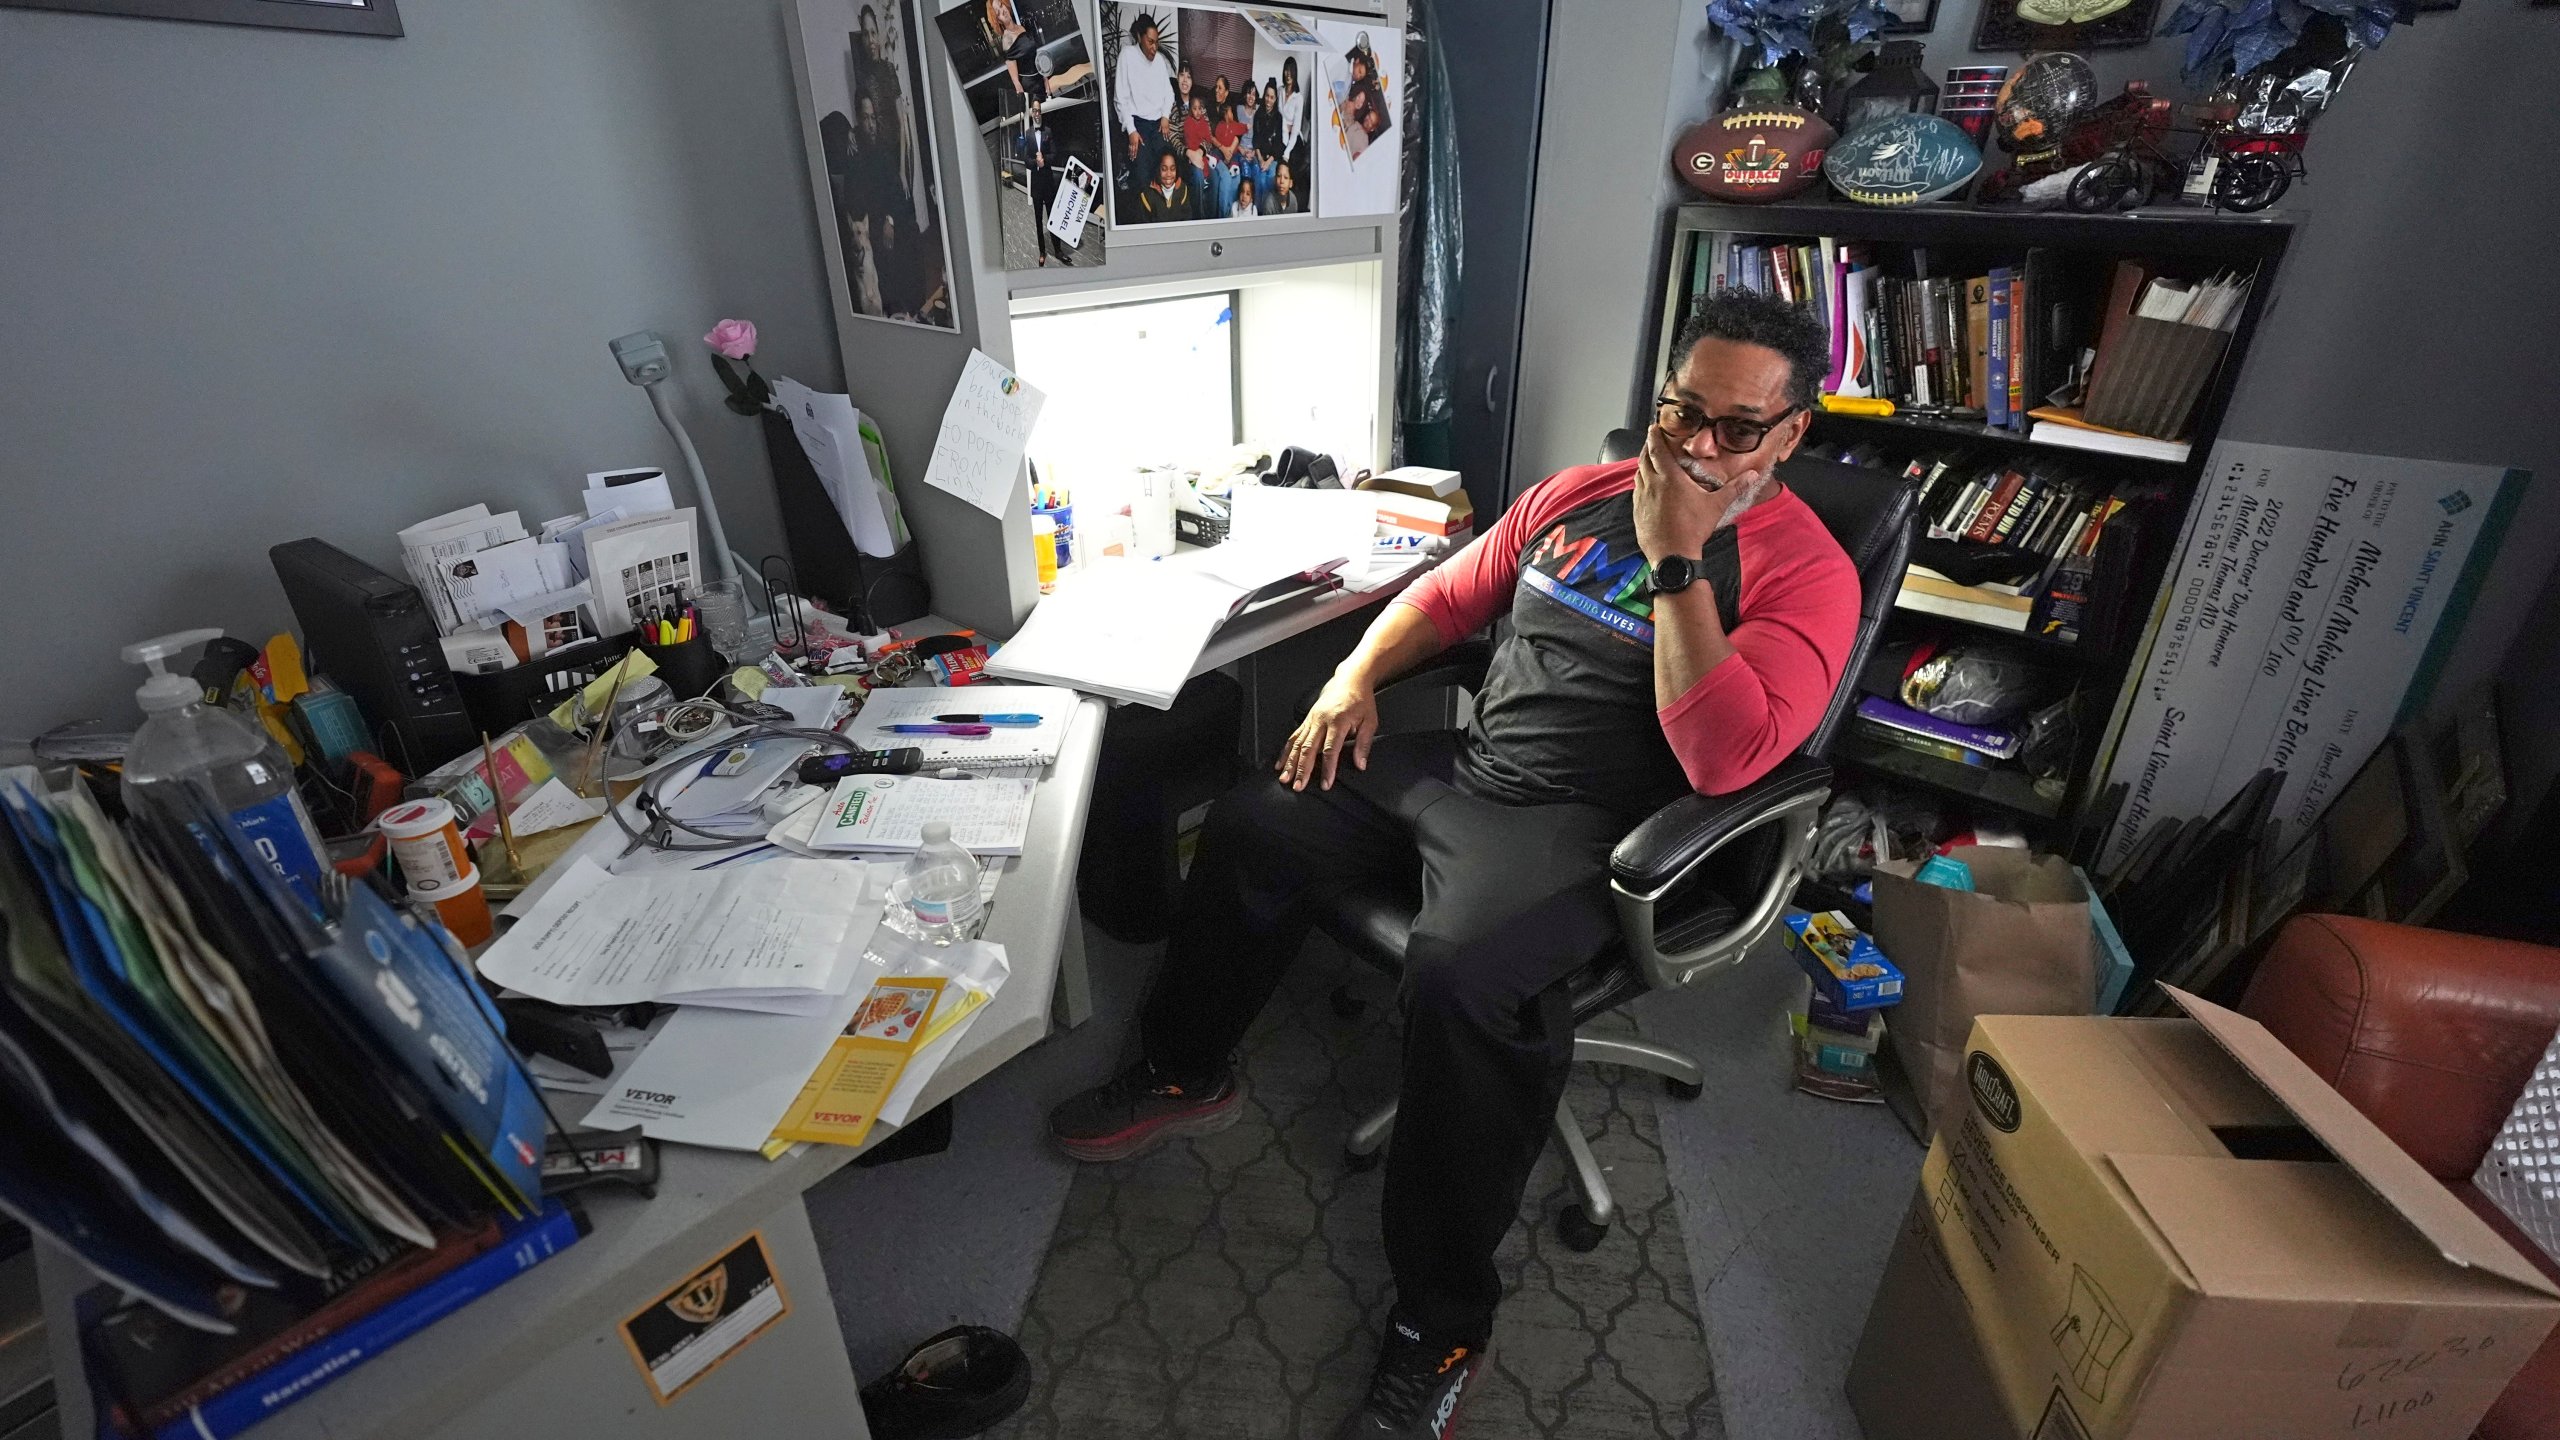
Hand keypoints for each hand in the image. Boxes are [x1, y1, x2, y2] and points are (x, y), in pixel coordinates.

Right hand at [1276, 673, 1378, 790]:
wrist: (1350, 681)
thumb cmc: (1360, 701)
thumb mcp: (1370, 721)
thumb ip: (1363, 744)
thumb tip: (1360, 764)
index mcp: (1338, 721)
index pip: (1330, 750)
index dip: (1327, 769)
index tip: (1325, 784)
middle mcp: (1321, 721)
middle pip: (1309, 749)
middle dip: (1302, 769)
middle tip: (1298, 786)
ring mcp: (1311, 720)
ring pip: (1298, 743)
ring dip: (1290, 762)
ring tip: (1285, 779)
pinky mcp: (1307, 720)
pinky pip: (1294, 736)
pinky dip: (1285, 751)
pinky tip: (1280, 763)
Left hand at [1633, 424, 1755, 564]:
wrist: (1672, 556)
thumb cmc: (1694, 529)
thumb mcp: (1716, 506)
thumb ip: (1734, 488)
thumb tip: (1753, 475)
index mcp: (1670, 478)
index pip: (1658, 450)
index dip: (1655, 436)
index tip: (1654, 427)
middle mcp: (1652, 484)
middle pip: (1644, 458)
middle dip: (1647, 447)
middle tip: (1652, 441)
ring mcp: (1641, 498)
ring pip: (1638, 474)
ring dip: (1642, 464)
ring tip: (1648, 460)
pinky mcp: (1637, 511)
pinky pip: (1636, 490)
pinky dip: (1640, 482)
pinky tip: (1646, 485)